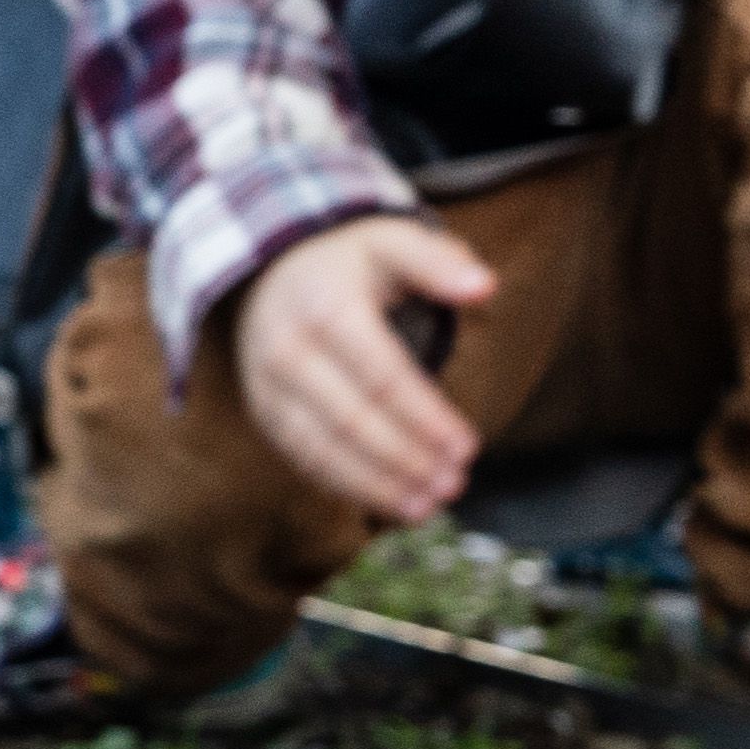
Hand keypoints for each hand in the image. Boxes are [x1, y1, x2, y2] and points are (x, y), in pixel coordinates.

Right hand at [234, 213, 494, 524]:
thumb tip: (485, 287)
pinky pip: (303, 458)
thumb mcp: (393, 241)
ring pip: (321, 448)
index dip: (426, 416)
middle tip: (456, 484)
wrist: (273, 270)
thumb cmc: (351, 262)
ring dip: (377, 485)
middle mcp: (286, 350)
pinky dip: (347, 486)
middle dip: (406, 459)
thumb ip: (439, 261)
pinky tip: (392, 504)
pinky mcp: (265, 412)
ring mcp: (268, 386)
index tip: (470, 447)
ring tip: (429, 507)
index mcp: (324, 307)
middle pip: (351, 419)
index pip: (381, 374)